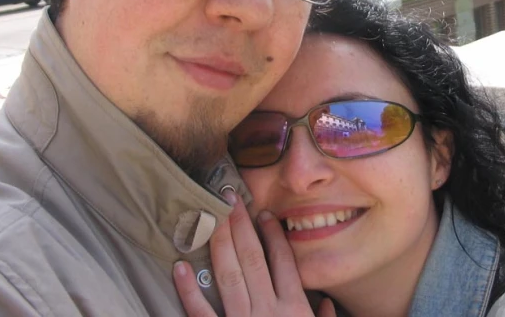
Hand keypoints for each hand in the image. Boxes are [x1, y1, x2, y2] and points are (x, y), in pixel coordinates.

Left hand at [173, 192, 335, 316]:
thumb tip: (326, 303)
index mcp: (294, 311)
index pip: (284, 263)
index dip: (274, 236)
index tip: (266, 213)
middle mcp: (268, 312)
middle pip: (253, 260)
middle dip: (241, 227)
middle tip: (231, 198)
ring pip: (228, 276)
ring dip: (219, 244)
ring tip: (211, 217)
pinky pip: (201, 315)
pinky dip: (188, 291)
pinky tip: (178, 267)